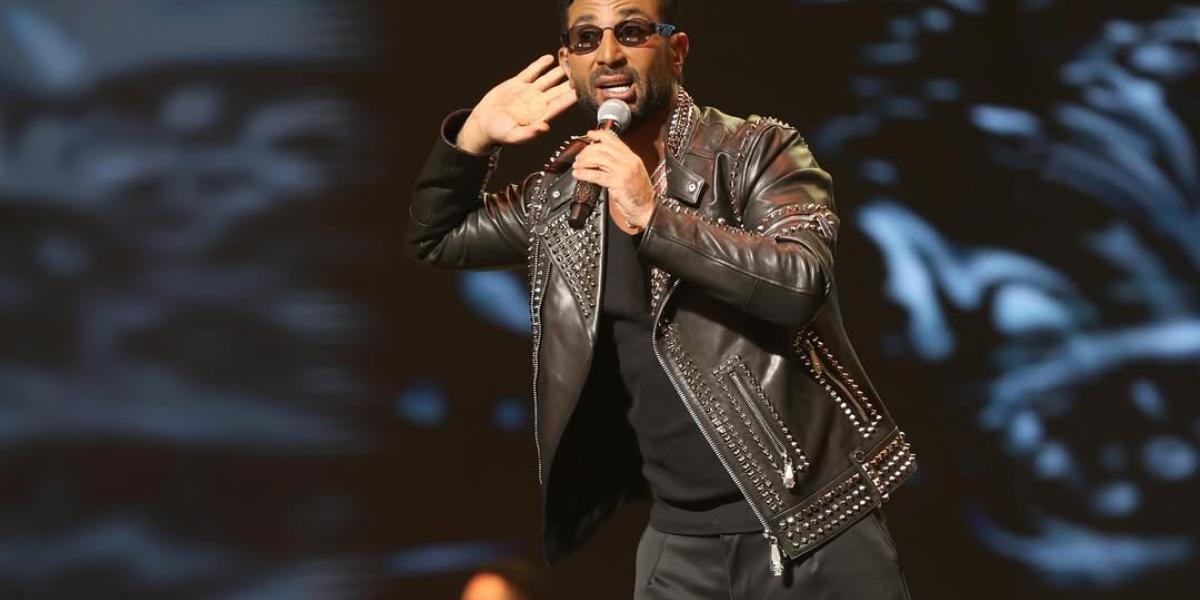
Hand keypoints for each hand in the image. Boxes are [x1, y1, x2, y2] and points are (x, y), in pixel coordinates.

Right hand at [457, 55, 576, 153]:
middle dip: (570, 82)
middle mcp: (538, 103)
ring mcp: (529, 92)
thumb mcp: (513, 135)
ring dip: (559, 71)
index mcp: (540, 115)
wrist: (483, 123)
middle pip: (558, 90)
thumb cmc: (499, 133)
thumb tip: (545, 127)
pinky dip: (540, 65)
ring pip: (548, 79)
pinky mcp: (518, 83)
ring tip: (569, 60)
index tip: (581, 89)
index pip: (559, 105)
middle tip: (582, 71)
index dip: (570, 97)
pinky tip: (549, 58)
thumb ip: (530, 133)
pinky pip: (531, 72)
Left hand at [572, 131, 656, 233]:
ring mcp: (624, 171)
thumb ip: (618, 162)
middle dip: (587, 151)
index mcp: (632, 157)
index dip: (599, 134)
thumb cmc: (638, 193)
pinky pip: (597, 175)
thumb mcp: (631, 172)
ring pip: (598, 159)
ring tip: (577, 166)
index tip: (589, 135)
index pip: (614, 139)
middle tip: (579, 157)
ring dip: (584, 161)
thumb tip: (599, 157)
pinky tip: (578, 174)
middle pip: (603, 148)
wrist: (646, 208)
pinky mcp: (618, 182)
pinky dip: (584, 173)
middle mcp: (628, 161)